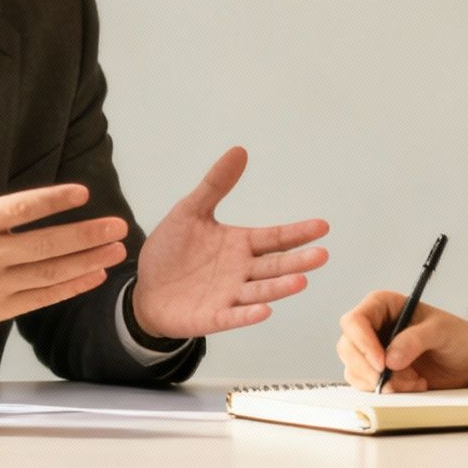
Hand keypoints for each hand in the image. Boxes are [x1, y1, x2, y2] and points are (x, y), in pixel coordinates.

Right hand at [0, 119, 130, 326]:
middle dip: (85, 236)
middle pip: (43, 245)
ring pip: (48, 274)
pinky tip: (95, 275)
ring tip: (116, 250)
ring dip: (86, 262)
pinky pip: (42, 297)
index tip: (83, 193)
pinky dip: (70, 287)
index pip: (20, 209)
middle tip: (118, 226)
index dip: (53, 200)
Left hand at [131, 147, 328, 337]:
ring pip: (260, 291)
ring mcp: (230, 295)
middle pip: (275, 265)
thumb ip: (215, 185)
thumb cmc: (171, 250)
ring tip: (300, 280)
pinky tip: (264, 310)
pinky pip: (233, 316)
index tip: (322, 226)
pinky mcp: (212, 317)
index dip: (298, 233)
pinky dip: (248, 314)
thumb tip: (240, 150)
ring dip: (280, 287)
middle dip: (298, 261)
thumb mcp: (190, 210)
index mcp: (240, 244)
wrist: (144, 288)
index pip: (275, 238)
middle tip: (321, 254)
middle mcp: (242, 270)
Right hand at [335, 292, 467, 392]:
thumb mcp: (440, 332)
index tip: (382, 363)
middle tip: (398, 379)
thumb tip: (390, 358)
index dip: (363, 343)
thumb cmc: (458, 337)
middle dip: (372, 369)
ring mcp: (373, 351)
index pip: (355, 321)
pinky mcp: (378, 373)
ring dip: (383, 382)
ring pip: (354, 369)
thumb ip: (415, 340)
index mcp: (383, 306)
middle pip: (348, 348)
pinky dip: (388, 390)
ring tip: (415, 380)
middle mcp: (373, 327)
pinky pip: (366, 385)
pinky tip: (413, 385)